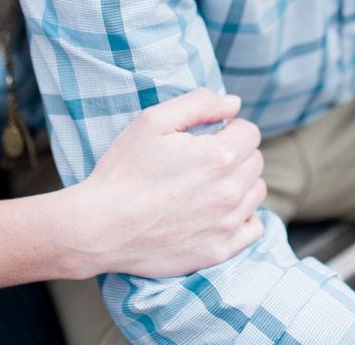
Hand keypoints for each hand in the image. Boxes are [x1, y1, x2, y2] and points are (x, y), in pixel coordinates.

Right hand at [61, 88, 266, 278]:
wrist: (99, 228)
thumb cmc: (123, 171)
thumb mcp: (153, 122)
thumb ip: (199, 103)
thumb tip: (234, 103)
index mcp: (220, 155)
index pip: (250, 131)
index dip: (229, 128)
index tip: (209, 136)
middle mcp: (230, 190)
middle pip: (255, 160)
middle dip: (235, 154)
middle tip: (203, 161)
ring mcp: (227, 224)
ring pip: (256, 192)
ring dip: (240, 184)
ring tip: (208, 186)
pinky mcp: (219, 251)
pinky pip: (254, 228)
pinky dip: (243, 217)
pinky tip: (220, 211)